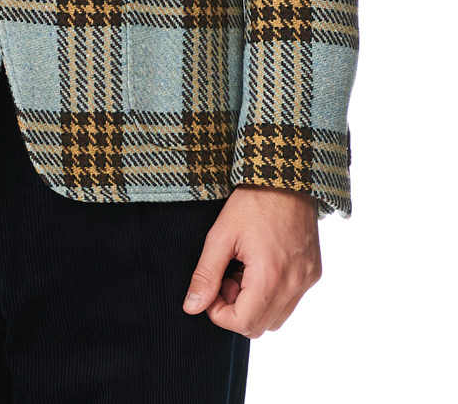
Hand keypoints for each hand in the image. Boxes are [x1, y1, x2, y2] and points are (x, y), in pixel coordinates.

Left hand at [182, 184, 320, 336]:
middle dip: (236, 309)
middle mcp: (294, 284)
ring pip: (276, 318)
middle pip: (260, 326)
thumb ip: (205, 275)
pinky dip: (271, 294)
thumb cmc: (251, 203)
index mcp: (270, 277)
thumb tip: (191, 307)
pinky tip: (260, 265)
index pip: (243, 323)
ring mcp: (307, 280)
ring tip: (243, 270)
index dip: (219, 313)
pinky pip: (290, 301)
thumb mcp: (220, 235)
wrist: (285, 177)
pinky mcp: (313, 273)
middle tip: (227, 277)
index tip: (212, 289)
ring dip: (254, 304)